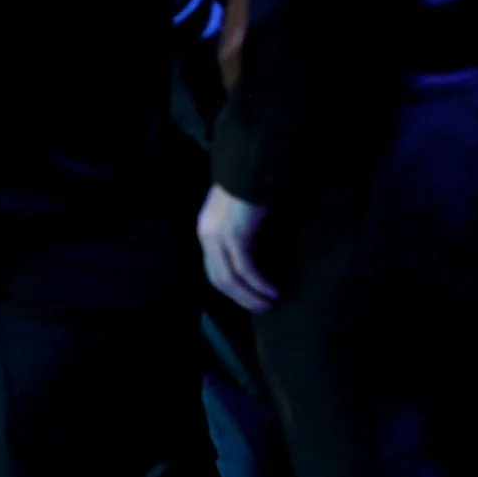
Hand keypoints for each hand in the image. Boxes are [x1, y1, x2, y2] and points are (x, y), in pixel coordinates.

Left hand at [198, 185, 278, 312]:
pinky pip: (245, 269)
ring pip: (230, 279)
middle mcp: (207, 236)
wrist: (250, 167)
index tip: (249, 299)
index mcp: (206, 232)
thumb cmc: (249, 190)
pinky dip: (258, 283)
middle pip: (219, 279)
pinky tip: (271, 291)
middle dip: (240, 298)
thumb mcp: (236, 216)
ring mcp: (218, 237)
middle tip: (260, 308)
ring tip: (268, 304)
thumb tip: (249, 257)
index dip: (231, 289)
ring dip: (250, 296)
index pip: (213, 270)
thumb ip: (236, 234)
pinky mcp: (234, 235)